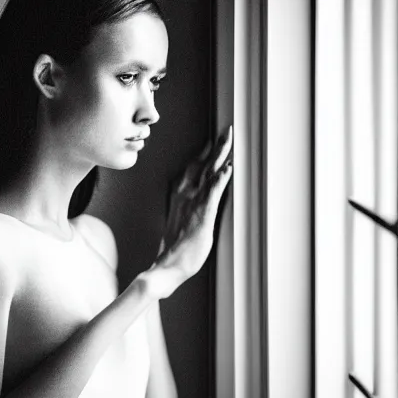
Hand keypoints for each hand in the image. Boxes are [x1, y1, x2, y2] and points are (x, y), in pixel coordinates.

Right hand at [148, 126, 232, 297]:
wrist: (168, 267)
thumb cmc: (176, 249)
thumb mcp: (180, 224)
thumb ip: (184, 210)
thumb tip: (187, 202)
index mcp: (181, 197)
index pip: (195, 170)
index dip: (205, 155)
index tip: (212, 140)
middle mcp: (186, 196)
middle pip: (203, 165)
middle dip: (216, 148)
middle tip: (225, 130)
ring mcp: (194, 204)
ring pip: (209, 173)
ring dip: (220, 155)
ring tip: (229, 138)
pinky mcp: (203, 215)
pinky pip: (213, 193)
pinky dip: (221, 179)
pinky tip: (229, 168)